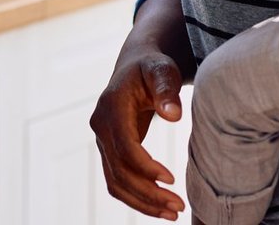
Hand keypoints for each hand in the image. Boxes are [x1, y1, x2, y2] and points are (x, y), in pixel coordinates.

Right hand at [91, 35, 186, 219]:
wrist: (135, 67)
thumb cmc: (152, 69)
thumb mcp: (161, 70)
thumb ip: (166, 89)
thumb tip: (172, 115)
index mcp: (111, 106)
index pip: (124, 146)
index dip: (145, 167)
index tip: (172, 179)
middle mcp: (100, 125)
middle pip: (119, 170)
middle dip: (148, 193)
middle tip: (178, 206)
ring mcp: (102, 140)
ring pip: (116, 182)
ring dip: (143, 202)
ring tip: (172, 213)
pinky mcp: (109, 151)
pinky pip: (117, 182)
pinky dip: (136, 198)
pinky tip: (160, 207)